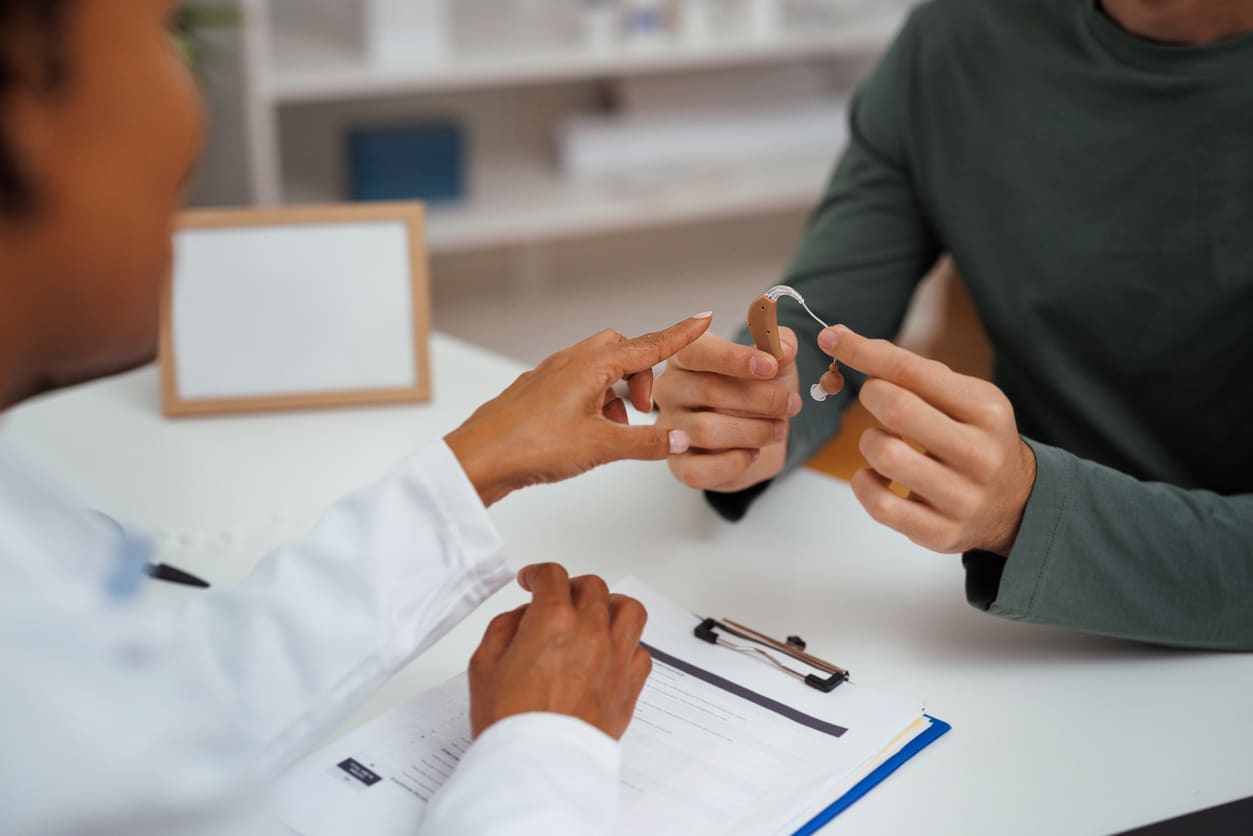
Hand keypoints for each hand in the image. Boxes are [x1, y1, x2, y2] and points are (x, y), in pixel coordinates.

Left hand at [446, 314, 712, 506]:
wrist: (477, 459)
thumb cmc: (531, 445)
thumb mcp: (600, 447)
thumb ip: (645, 442)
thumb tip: (679, 438)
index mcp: (591, 366)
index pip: (648, 345)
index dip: (679, 334)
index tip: (703, 319)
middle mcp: (570, 362)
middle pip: (621, 351)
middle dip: (641, 375)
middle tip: (645, 411)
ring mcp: (550, 376)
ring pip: (598, 371)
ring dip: (616, 395)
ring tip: (615, 433)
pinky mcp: (536, 393)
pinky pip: (576, 386)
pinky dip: (593, 403)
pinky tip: (588, 435)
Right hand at [468, 563, 651, 739]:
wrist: (539, 766)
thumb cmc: (511, 723)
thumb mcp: (484, 665)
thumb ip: (504, 628)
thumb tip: (523, 617)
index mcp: (553, 622)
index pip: (552, 576)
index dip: (538, 573)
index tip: (533, 580)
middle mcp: (590, 633)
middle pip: (593, 587)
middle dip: (571, 587)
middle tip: (559, 599)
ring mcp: (615, 659)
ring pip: (629, 610)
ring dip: (611, 605)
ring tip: (597, 614)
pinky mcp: (630, 687)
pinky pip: (641, 652)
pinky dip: (627, 646)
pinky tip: (611, 652)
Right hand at [653, 329, 802, 492]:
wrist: (758, 435)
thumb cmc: (758, 391)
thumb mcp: (774, 363)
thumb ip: (780, 346)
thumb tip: (782, 350)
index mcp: (686, 357)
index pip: (696, 351)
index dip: (734, 358)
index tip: (770, 366)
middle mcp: (670, 390)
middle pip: (708, 390)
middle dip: (760, 398)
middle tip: (792, 404)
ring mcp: (670, 429)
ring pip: (706, 430)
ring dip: (754, 431)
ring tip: (779, 429)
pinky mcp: (678, 464)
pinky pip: (698, 469)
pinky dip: (734, 463)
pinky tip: (752, 453)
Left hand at [818, 325, 1036, 555]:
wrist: (1016, 504)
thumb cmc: (976, 438)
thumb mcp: (965, 398)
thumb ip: (914, 373)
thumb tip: (847, 342)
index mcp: (987, 411)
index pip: (913, 372)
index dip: (864, 352)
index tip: (832, 336)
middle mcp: (980, 455)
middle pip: (898, 409)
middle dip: (871, 395)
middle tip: (874, 397)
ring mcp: (962, 498)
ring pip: (885, 456)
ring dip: (869, 441)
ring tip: (883, 441)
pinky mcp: (940, 532)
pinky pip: (880, 505)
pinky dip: (865, 484)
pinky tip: (877, 476)